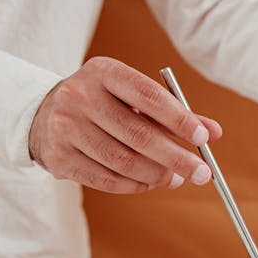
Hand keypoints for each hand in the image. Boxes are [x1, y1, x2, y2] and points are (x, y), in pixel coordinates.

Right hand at [28, 57, 222, 193]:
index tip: (204, 138)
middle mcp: (80, 96)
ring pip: (125, 162)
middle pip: (138, 135)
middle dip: (177, 158)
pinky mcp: (58, 157)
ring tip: (176, 178)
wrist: (43, 115)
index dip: (180, 120)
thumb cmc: (104, 104)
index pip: (148, 96)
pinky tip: (149, 182)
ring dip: (158, 175)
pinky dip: (135, 185)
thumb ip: (174, 113)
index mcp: (103, 72)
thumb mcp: (134, 97)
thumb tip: (214, 133)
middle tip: (202, 173)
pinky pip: (107, 179)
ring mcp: (65, 127)